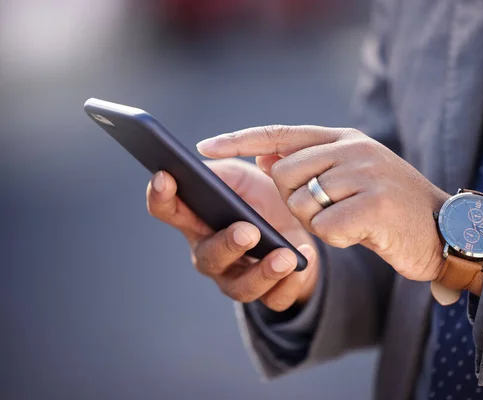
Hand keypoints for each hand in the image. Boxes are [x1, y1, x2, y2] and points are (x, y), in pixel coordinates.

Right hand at [146, 158, 318, 310]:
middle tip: (248, 230)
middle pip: (208, 256)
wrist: (298, 225)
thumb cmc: (261, 198)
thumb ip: (224, 170)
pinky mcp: (270, 293)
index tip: (166, 176)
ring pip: (240, 287)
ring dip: (262, 273)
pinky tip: (304, 260)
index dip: (161, 195)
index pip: (169, 209)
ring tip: (285, 255)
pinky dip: (291, 283)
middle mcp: (212, 253)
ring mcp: (238, 277)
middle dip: (227, 244)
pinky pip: (275, 299)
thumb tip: (208, 152)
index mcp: (199, 220)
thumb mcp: (244, 176)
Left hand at [197, 126, 449, 281]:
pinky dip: (337, 240)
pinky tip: (361, 234)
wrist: (444, 229)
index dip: (239, 140)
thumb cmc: (391, 206)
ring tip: (351, 220)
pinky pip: (325, 229)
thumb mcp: (353, 174)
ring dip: (318, 223)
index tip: (204, 148)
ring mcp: (365, 174)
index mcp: (344, 138)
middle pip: (283, 175)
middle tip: (328, 210)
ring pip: (301, 203)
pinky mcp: (374, 205)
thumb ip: (312, 162)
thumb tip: (264, 155)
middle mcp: (353, 149)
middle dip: (294, 202)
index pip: (280, 134)